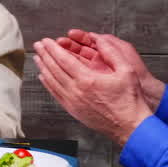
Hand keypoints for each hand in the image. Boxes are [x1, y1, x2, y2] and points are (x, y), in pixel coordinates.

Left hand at [33, 36, 153, 145]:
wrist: (129, 126)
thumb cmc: (129, 101)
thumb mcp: (127, 71)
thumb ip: (112, 53)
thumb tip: (99, 40)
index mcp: (88, 80)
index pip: (64, 60)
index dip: (52, 48)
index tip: (45, 41)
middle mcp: (77, 91)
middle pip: (54, 69)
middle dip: (44, 55)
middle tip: (38, 45)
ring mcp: (73, 102)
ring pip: (51, 81)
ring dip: (43, 68)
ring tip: (37, 58)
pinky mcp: (72, 110)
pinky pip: (55, 94)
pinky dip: (47, 84)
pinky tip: (43, 77)